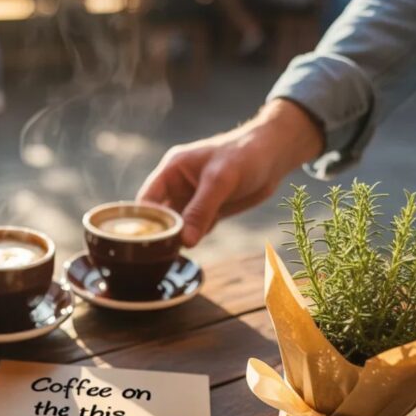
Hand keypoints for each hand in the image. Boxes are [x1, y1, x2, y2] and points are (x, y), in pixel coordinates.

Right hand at [137, 99, 323, 245]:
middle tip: (155, 258)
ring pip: (176, 226)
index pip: (146, 200)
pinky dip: (192, 241)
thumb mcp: (220, 181)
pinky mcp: (209, 211)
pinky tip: (187, 253)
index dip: (141, 222)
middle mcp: (178, 186)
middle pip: (158, 216)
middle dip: (158, 235)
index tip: (140, 245)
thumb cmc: (245, 155)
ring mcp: (193, 200)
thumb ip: (200, 210)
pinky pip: (194, 230)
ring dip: (175, 241)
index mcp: (171, 170)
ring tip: (167, 261)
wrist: (275, 155)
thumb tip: (184, 241)